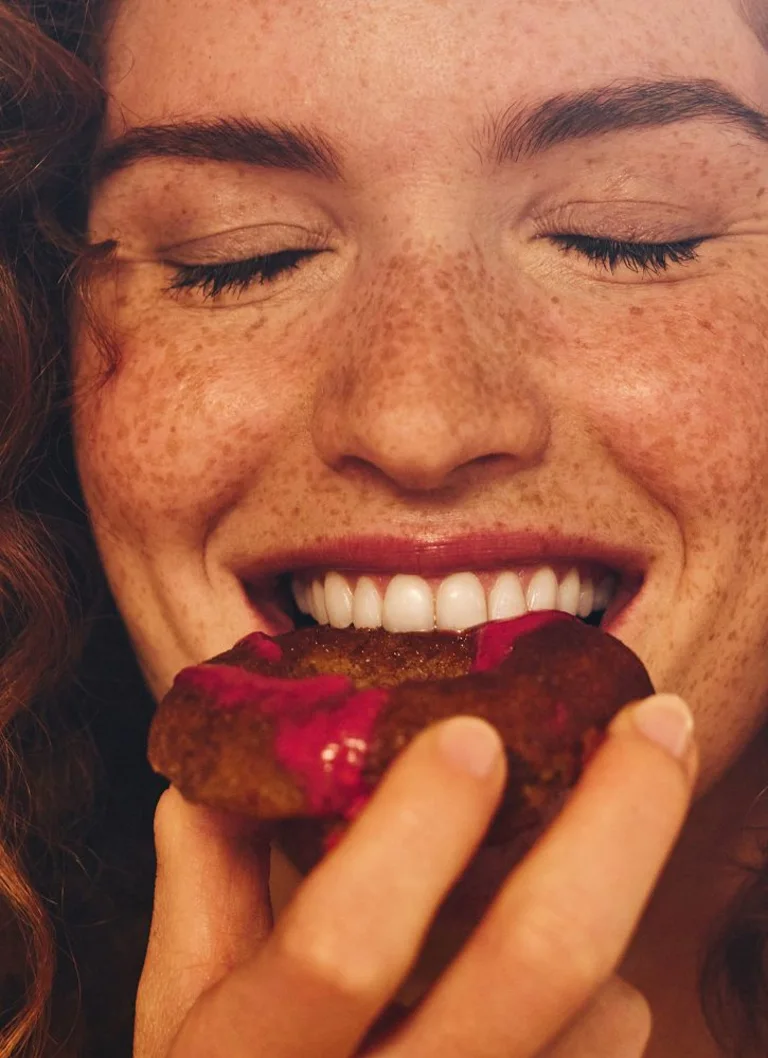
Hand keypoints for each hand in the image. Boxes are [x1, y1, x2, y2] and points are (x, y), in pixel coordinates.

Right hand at [134, 692, 695, 1057]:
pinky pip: (605, 1052)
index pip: (342, 945)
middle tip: (656, 722)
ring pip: (602, 1015)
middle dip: (617, 819)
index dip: (414, 827)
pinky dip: (600, 992)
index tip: (473, 730)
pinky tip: (548, 971)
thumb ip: (207, 870)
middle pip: (539, 963)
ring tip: (571, 856)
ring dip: (600, 909)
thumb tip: (242, 741)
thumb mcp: (185, 1004)